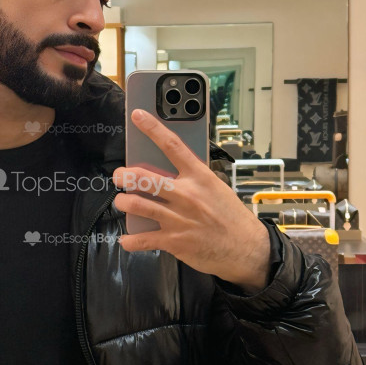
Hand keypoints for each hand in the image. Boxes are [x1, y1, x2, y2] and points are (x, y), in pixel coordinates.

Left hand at [113, 108, 272, 290]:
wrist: (246, 248)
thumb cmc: (232, 218)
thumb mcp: (217, 188)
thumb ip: (193, 179)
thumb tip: (170, 172)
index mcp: (199, 177)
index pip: (172, 146)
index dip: (152, 128)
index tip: (138, 116)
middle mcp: (186, 194)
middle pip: (143, 177)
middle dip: (123, 175)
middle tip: (119, 176)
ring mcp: (178, 218)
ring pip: (136, 204)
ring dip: (122, 202)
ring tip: (122, 202)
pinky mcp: (173, 241)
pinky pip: (142, 239)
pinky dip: (130, 240)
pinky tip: (127, 238)